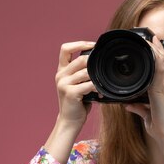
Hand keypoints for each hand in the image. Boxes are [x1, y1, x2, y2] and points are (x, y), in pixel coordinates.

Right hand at [43, 41, 96, 163]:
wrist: (70, 120)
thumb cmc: (77, 103)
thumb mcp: (78, 84)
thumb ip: (83, 73)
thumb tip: (99, 63)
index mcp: (62, 71)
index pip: (65, 49)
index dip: (79, 43)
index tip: (93, 45)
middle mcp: (61, 75)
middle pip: (80, 59)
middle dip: (94, 63)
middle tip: (103, 69)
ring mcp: (64, 84)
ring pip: (86, 72)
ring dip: (97, 77)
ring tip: (102, 84)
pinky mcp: (70, 93)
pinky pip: (88, 84)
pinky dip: (97, 87)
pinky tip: (101, 92)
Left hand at [124, 35, 163, 143]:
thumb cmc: (158, 126)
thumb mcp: (144, 114)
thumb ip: (137, 108)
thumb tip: (127, 105)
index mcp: (161, 89)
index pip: (160, 67)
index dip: (157, 55)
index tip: (150, 44)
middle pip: (163, 61)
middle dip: (157, 48)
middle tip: (150, 35)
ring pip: (163, 62)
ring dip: (157, 49)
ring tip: (152, 37)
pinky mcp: (162, 89)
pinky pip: (161, 70)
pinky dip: (158, 58)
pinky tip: (154, 50)